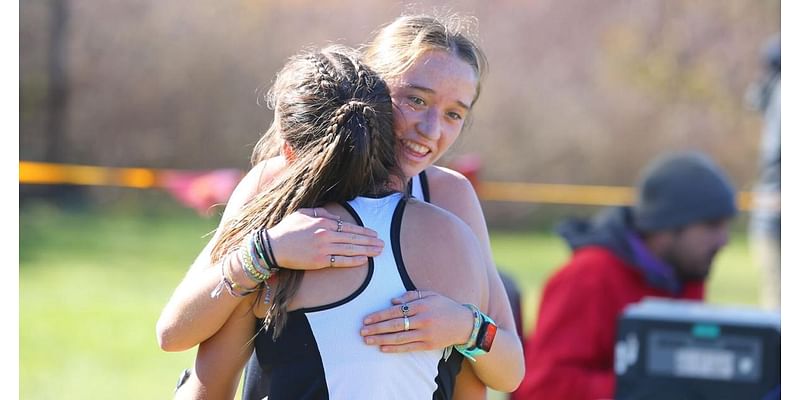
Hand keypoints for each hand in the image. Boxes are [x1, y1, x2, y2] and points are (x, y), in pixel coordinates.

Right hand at [268, 207, 383, 269]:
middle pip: (354, 238)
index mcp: (323, 222)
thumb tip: (337, 218)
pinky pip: (341, 261)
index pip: (349, 226)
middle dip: (370, 241)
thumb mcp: (304, 213)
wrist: (273, 246)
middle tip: (383, 244)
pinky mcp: (319, 261)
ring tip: (379, 252)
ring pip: (351, 249)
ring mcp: (324, 248)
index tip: (374, 233)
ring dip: (367, 250)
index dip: (364, 231)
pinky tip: (364, 260)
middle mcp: (326, 234)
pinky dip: (354, 260)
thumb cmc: (288, 229)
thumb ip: (322, 213)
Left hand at [360, 290, 473, 352]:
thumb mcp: (430, 295)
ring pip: (399, 338)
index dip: (379, 315)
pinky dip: (394, 348)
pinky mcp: (428, 345)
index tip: (366, 319)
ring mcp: (425, 334)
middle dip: (376, 328)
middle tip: (362, 331)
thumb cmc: (445, 307)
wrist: (464, 324)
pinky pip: (408, 347)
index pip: (395, 311)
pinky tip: (383, 348)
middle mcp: (423, 319)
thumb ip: (411, 296)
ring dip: (381, 339)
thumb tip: (392, 300)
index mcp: (422, 305)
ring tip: (368, 340)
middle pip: (395, 325)